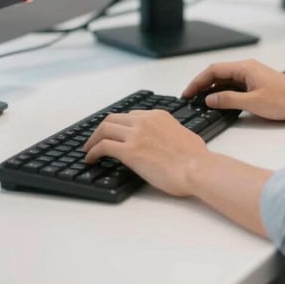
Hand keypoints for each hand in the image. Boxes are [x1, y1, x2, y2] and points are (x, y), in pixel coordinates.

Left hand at [84, 110, 207, 195]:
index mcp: (158, 115)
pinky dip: (93, 151)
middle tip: (95, 140)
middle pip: (114, 118)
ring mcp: (136, 134)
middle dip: (102, 129)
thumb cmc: (195, 158)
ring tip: (89, 149)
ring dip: (93, 139)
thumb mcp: (182, 134)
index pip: (131, 115)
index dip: (119, 125)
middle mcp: (145, 121)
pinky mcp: (129, 151)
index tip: (114, 133)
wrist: (196, 167)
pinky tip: (91, 159)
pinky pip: (103, 146)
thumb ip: (169, 133)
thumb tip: (166, 141)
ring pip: (105, 128)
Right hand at [182, 59, 284, 120]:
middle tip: (189, 97)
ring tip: (200, 101)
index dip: (198, 81)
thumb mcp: (252, 103)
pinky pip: (235, 86)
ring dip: (212, 89)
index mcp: (245, 67)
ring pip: (226, 80)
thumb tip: (210, 99)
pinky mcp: (257, 84)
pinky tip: (219, 102)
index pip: (214, 70)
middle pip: (218, 73)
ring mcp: (252, 76)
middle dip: (202, 85)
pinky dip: (224, 93)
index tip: (188, 92)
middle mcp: (248, 68)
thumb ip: (228, 100)